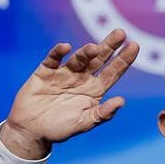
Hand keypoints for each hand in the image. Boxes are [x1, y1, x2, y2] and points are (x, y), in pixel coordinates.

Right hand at [2, 29, 139, 159]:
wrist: (30, 131)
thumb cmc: (58, 129)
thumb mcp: (83, 123)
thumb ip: (101, 114)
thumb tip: (121, 101)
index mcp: (94, 90)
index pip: (112, 73)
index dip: (123, 60)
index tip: (134, 46)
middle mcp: (81, 78)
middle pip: (99, 59)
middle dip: (109, 46)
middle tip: (120, 32)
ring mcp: (64, 73)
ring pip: (78, 58)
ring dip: (86, 52)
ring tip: (94, 48)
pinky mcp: (45, 71)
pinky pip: (53, 58)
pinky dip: (59, 52)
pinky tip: (66, 47)